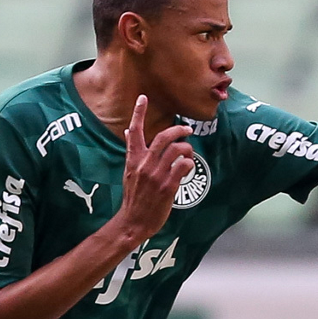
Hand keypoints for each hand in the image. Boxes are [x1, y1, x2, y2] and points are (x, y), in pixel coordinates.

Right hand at [115, 95, 195, 240]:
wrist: (133, 221)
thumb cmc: (133, 197)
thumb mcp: (128, 172)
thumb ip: (131, 151)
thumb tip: (128, 131)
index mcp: (133, 159)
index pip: (135, 131)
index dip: (138, 112)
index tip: (143, 97)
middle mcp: (145, 164)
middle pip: (164, 137)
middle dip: (179, 129)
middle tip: (188, 129)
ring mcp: (157, 175)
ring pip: (177, 150)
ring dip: (187, 148)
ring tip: (189, 154)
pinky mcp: (168, 186)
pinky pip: (184, 167)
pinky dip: (189, 164)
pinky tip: (188, 168)